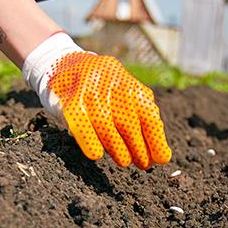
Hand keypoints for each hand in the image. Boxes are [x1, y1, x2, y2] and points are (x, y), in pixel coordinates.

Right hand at [23, 33, 171, 168]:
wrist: (65, 64)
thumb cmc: (102, 88)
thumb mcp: (124, 92)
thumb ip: (139, 114)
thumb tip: (156, 150)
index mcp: (129, 85)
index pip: (149, 116)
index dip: (156, 140)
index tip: (162, 159)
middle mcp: (112, 87)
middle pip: (129, 126)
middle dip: (139, 149)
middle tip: (144, 164)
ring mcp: (90, 94)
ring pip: (107, 129)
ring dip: (118, 150)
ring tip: (125, 161)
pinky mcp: (70, 102)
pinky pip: (83, 127)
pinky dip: (91, 143)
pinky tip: (97, 154)